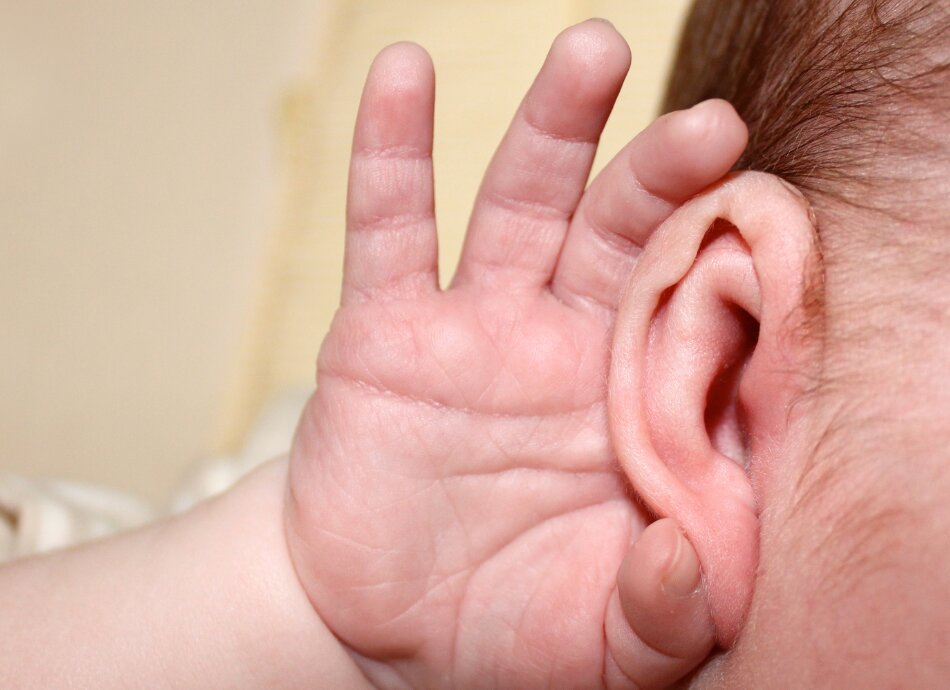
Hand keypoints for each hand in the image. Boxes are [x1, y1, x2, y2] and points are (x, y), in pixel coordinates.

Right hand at [286, 20, 745, 688]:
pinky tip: (402, 76)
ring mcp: (473, 327)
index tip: (772, 223)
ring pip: (520, 204)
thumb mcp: (606, 647)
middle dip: (661, 173)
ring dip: (552, 126)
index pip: (696, 313)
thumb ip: (664, 617)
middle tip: (710, 123)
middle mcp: (561, 342)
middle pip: (620, 231)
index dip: (733, 270)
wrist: (383, 632)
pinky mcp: (383, 331)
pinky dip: (393, 153)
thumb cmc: (510, 632)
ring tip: (591, 50)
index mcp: (632, 404)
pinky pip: (388, 227)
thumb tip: (686, 561)